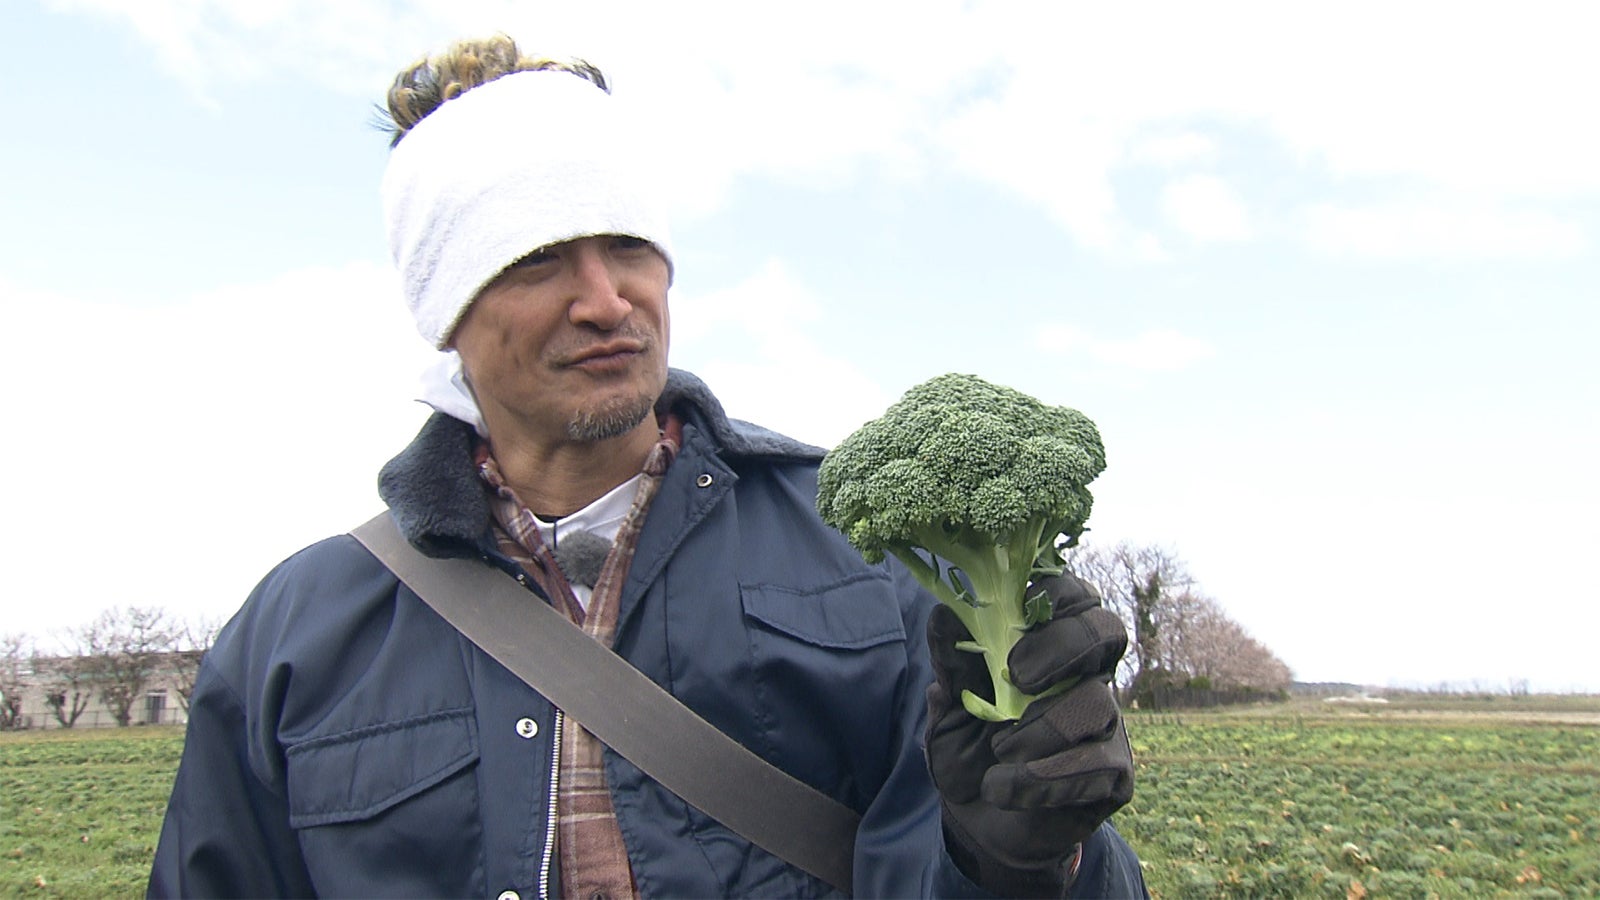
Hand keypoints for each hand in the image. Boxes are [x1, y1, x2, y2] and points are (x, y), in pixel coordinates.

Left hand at [926, 573, 1134, 896]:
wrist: (980, 822)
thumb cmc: (969, 749)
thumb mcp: (950, 705)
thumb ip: (952, 662)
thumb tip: (943, 611)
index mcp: (1052, 645)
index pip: (1076, 595)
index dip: (1058, 592)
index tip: (1017, 612)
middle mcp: (1089, 675)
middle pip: (1107, 631)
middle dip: (1062, 646)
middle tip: (1017, 676)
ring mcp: (1107, 723)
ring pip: (1096, 702)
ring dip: (1038, 728)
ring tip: (997, 750)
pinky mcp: (1115, 774)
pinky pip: (1095, 764)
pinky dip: (1041, 777)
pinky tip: (1003, 786)